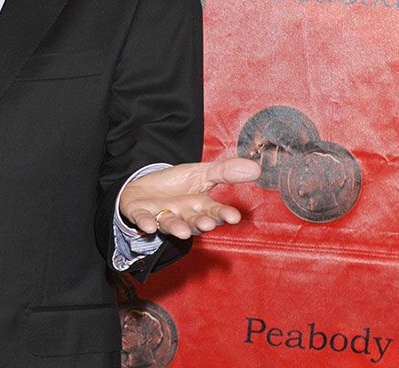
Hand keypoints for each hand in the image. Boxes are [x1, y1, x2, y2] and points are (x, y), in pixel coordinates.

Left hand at [118, 158, 260, 239]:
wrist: (145, 188)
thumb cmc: (177, 184)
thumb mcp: (201, 173)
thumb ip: (225, 172)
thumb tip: (256, 167)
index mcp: (200, 207)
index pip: (215, 211)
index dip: (224, 214)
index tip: (234, 217)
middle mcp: (183, 215)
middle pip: (194, 221)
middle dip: (201, 223)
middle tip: (207, 224)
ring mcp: (162, 216)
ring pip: (171, 224)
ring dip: (176, 227)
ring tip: (182, 230)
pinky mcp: (142, 215)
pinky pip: (143, 220)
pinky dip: (146, 223)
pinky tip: (149, 225)